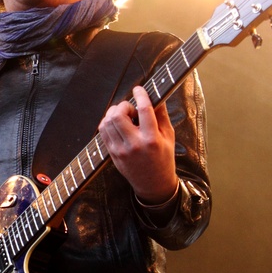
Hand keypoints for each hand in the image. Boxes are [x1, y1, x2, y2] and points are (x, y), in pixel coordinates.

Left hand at [98, 85, 178, 203]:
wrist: (153, 183)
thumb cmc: (164, 158)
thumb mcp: (168, 136)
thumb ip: (162, 115)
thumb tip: (157, 96)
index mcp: (152, 140)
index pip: (143, 110)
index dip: (140, 95)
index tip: (138, 89)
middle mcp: (134, 144)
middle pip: (118, 115)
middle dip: (123, 106)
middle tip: (130, 109)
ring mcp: (120, 150)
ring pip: (107, 122)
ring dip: (114, 113)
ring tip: (125, 116)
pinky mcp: (112, 153)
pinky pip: (103, 131)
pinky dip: (107, 122)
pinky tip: (117, 124)